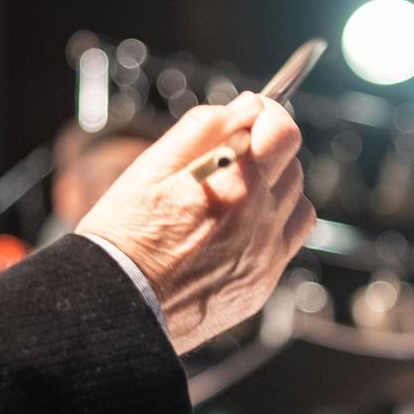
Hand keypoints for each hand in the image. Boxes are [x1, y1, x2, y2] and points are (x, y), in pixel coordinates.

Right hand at [77, 94, 312, 352]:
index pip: (283, 131)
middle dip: (268, 147)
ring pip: (297, 201)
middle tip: (236, 149)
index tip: (253, 113)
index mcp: (234, 185)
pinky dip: (277, 222)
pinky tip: (245, 222)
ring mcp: (265, 256)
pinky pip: (290, 240)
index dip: (270, 113)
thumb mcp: (151, 167)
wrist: (116, 307)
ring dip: (276, 184)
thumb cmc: (123, 237)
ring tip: (237, 188)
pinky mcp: (261, 284)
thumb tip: (245, 106)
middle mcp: (259, 221)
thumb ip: (204, 128)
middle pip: (292, 164)